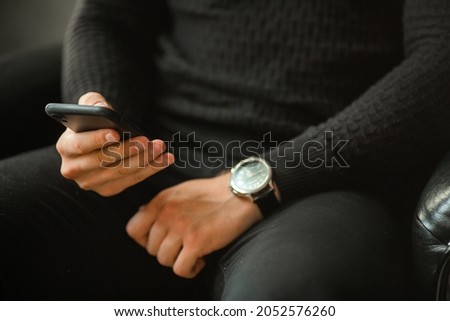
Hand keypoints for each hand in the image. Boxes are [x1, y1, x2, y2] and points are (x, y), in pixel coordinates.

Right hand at [56, 92, 173, 196]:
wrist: (99, 141)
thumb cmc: (94, 122)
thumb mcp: (89, 106)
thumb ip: (93, 102)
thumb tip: (102, 107)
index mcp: (65, 147)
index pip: (79, 145)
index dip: (97, 139)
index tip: (115, 133)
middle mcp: (74, 169)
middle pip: (104, 161)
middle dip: (127, 150)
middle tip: (146, 140)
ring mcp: (91, 182)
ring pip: (121, 172)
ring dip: (144, 160)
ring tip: (160, 147)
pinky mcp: (108, 190)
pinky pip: (133, 180)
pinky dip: (151, 169)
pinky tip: (165, 159)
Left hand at [126, 172, 263, 277]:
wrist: (240, 192)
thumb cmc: (213, 192)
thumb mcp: (181, 190)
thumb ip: (161, 204)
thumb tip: (141, 213)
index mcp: (161, 201)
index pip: (133, 229)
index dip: (143, 240)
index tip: (161, 240)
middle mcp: (167, 214)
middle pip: (151, 249)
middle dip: (166, 251)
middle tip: (183, 246)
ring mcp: (181, 228)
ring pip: (164, 260)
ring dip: (178, 260)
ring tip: (193, 253)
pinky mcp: (197, 242)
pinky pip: (180, 269)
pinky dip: (190, 270)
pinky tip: (200, 261)